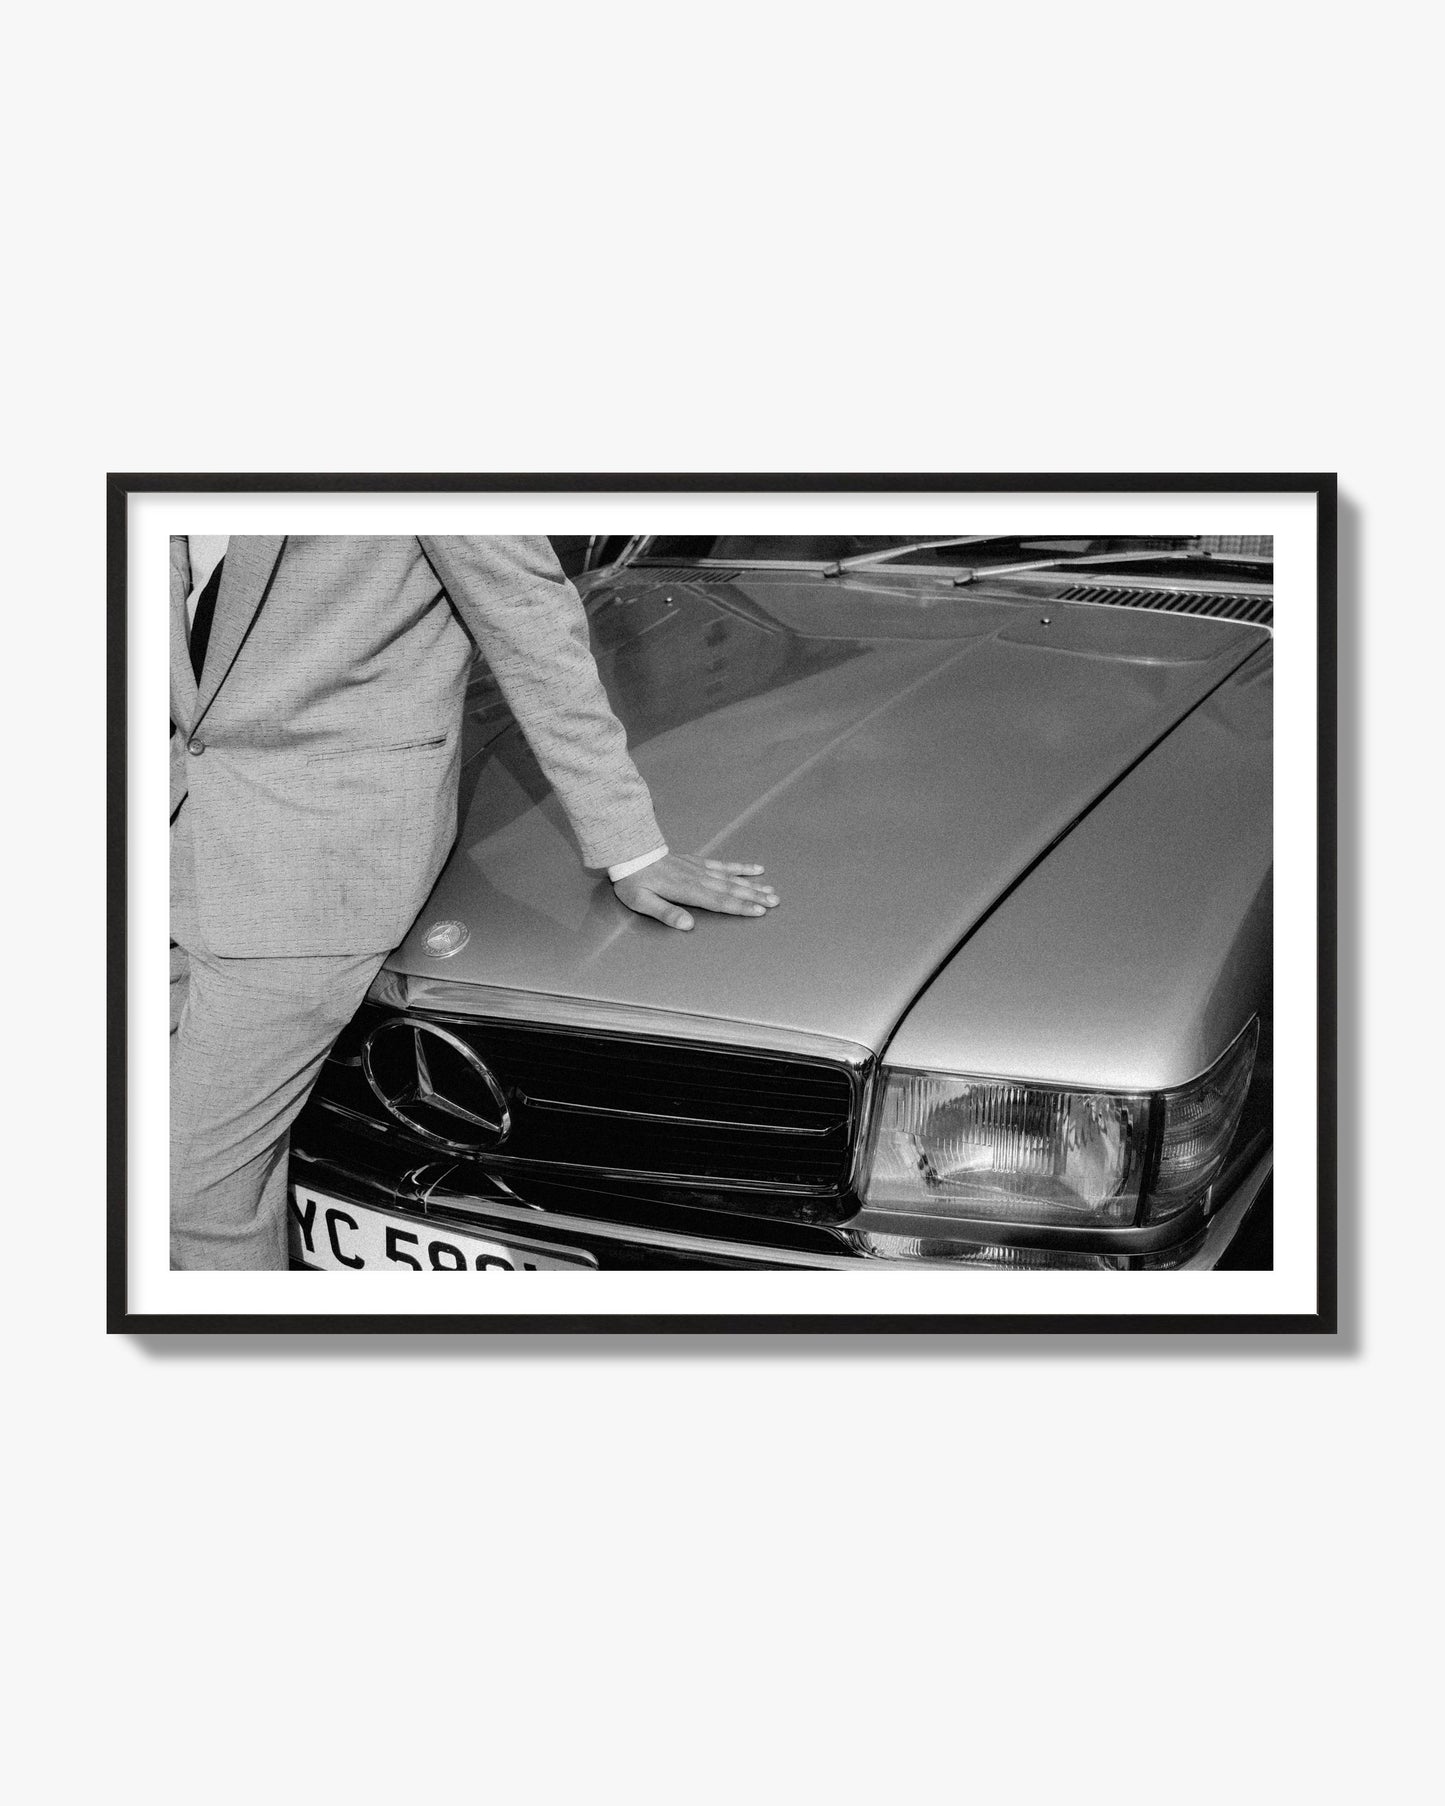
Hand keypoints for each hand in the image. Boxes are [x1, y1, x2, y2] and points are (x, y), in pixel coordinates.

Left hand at [611, 855, 779, 930]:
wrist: (630, 852)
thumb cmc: (634, 881)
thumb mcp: (642, 902)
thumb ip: (665, 913)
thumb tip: (688, 925)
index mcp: (687, 891)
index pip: (719, 901)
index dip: (740, 907)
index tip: (759, 911)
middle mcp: (698, 879)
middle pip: (731, 890)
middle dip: (755, 896)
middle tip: (775, 902)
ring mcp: (699, 869)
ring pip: (731, 878)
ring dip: (752, 885)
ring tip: (771, 890)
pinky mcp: (697, 862)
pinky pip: (723, 865)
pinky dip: (740, 867)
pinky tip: (754, 868)